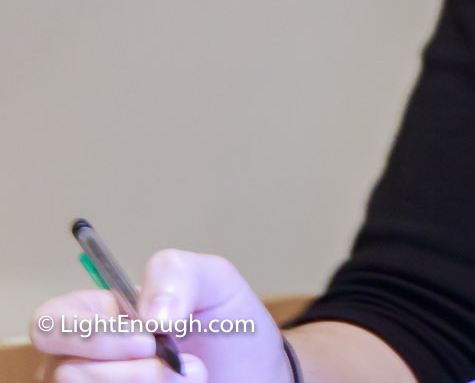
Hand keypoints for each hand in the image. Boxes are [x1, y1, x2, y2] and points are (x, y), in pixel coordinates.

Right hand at [31, 249, 288, 382]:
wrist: (252, 375)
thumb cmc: (226, 327)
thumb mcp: (215, 282)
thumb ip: (178, 274)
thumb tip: (149, 313)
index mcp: (95, 316)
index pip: (49, 322)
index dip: (90, 334)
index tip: (148, 338)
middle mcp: (81, 361)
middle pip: (63, 373)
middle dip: (127, 372)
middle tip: (180, 365)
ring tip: (191, 377)